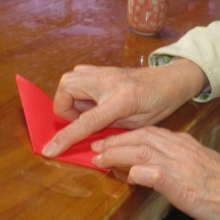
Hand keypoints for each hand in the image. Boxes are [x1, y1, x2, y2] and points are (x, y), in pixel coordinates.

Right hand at [42, 59, 207, 156]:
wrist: (171, 80)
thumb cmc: (160, 104)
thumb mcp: (139, 125)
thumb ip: (110, 129)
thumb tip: (86, 137)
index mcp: (122, 99)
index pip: (86, 121)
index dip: (65, 137)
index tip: (49, 150)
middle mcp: (109, 81)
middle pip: (67, 88)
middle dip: (66, 108)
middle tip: (84, 120)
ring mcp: (105, 71)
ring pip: (69, 79)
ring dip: (71, 98)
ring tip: (89, 110)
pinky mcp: (104, 68)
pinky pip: (79, 75)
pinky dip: (78, 89)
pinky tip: (93, 99)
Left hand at [92, 127, 219, 219]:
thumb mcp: (201, 166)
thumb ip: (178, 162)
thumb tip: (156, 168)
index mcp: (186, 143)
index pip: (151, 132)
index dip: (128, 136)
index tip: (112, 141)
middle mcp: (181, 148)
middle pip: (142, 137)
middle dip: (116, 140)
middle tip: (97, 147)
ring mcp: (180, 164)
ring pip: (142, 150)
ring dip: (117, 153)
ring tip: (99, 158)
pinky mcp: (179, 182)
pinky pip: (152, 172)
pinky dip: (136, 171)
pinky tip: (126, 175)